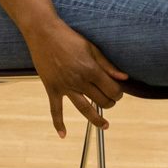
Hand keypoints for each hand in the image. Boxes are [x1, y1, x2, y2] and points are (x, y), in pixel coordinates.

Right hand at [28, 20, 126, 134]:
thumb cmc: (69, 38)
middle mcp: (79, 81)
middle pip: (101, 101)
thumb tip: (124, 78)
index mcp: (91, 70)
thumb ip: (108, 65)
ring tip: (105, 125)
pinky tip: (63, 134)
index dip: (118, 93)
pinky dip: (58, 123)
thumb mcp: (92, 48)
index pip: (112, 89)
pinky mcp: (52, 88)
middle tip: (110, 100)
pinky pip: (55, 109)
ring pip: (84, 108)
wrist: (43, 33)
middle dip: (110, 102)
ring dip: (96, 119)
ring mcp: (65, 86)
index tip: (118, 92)